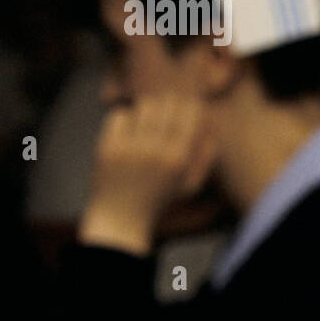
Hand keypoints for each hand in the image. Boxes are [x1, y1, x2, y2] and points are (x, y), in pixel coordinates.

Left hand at [78, 93, 217, 254]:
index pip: (190, 112)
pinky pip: (119, 115)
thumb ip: (207, 155)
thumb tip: (212, 121)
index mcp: (178, 158)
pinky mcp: (106, 148)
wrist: (120, 218)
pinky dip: (125, 117)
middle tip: (165, 110)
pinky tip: (128, 129)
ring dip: (146, 108)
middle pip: (166, 103)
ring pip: (142, 105)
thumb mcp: (191, 184)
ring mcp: (128, 148)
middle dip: (168, 102)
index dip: (190, 103)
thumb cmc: (159, 201)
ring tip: (147, 120)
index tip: (186, 107)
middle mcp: (154, 150)